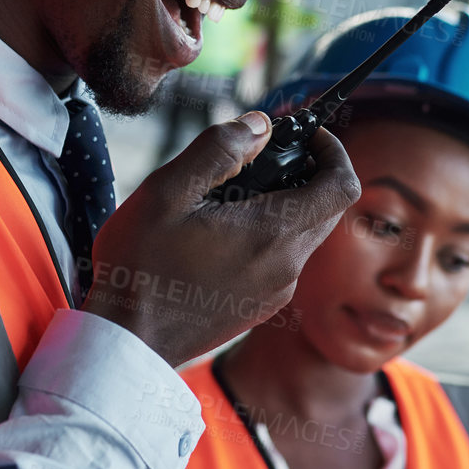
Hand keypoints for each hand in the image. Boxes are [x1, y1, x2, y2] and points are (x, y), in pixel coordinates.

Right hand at [82, 112, 359, 366]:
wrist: (127, 343)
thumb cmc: (141, 267)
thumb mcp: (167, 191)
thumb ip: (219, 149)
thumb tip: (259, 125)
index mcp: (273, 233)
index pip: (341, 185)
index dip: (333, 151)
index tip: (305, 135)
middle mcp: (287, 266)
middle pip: (326, 208)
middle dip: (307, 173)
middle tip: (260, 156)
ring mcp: (277, 292)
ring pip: (305, 234)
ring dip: (285, 204)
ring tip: (229, 194)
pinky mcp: (261, 307)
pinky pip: (283, 260)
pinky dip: (269, 235)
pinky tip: (220, 232)